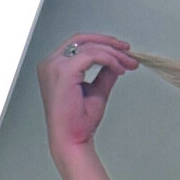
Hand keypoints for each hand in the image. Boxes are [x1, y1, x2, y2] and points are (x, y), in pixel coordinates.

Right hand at [37, 34, 138, 165]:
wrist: (72, 139)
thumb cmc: (79, 122)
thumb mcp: (96, 92)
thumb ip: (104, 75)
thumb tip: (116, 63)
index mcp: (54, 67)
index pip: (78, 45)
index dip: (102, 43)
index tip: (122, 51)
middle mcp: (51, 64)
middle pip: (82, 40)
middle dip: (109, 43)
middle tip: (129, 51)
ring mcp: (55, 66)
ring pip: (89, 46)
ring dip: (113, 53)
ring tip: (128, 64)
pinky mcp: (64, 71)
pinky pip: (92, 56)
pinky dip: (109, 59)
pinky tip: (120, 69)